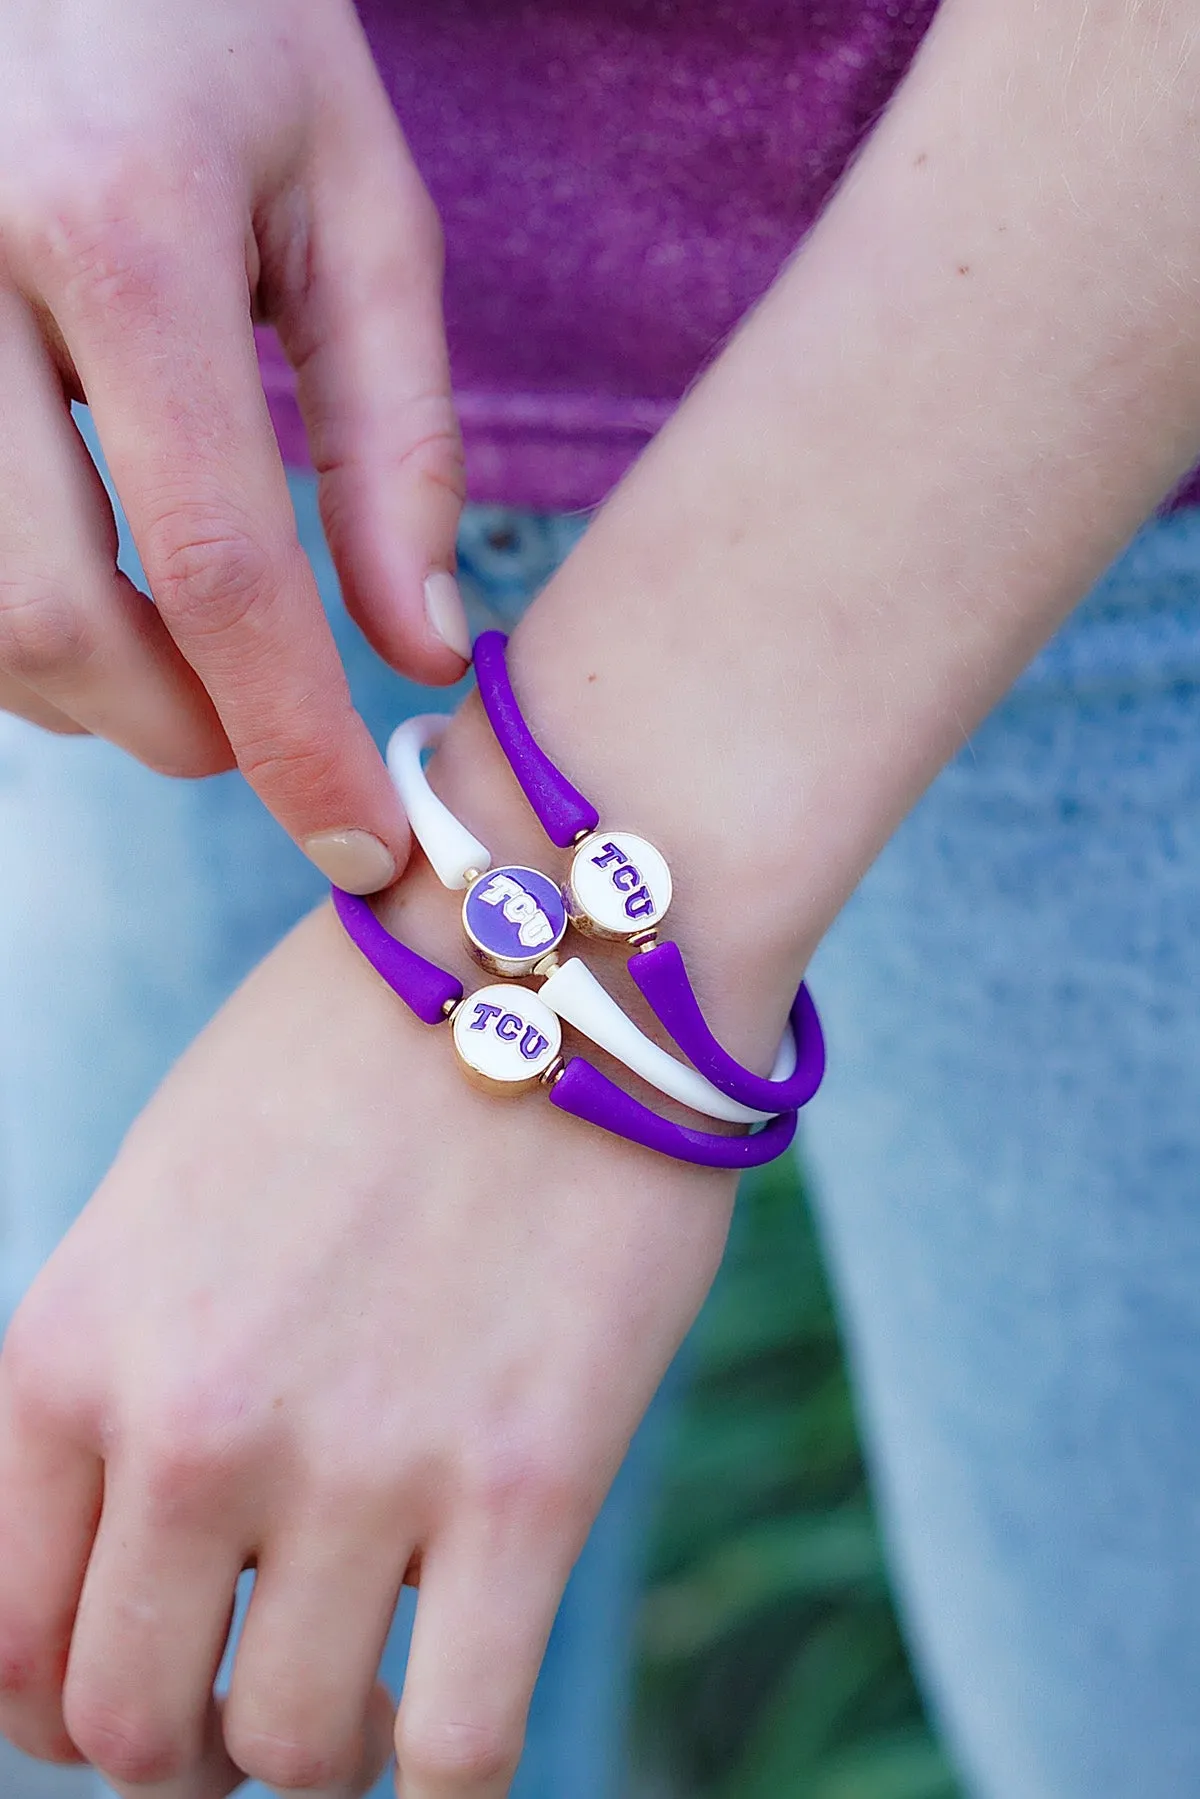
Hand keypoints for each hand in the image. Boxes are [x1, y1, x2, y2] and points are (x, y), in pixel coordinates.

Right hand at [0, 0, 470, 891]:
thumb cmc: (214, 27)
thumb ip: (394, 441)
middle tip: (261, 729)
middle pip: (47, 619)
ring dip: (80, 689)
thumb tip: (415, 652)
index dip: (293, 743)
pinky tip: (76, 577)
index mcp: (118, 226)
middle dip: (179, 730)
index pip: (218, 565)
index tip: (360, 848)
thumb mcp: (350, 201)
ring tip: (176, 644)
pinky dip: (8, 624)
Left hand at [0, 792, 744, 1796]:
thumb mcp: (169, 1183)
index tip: (119, 1699)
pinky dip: (450, 1772)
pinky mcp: (528, 1481)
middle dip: (183, 1747)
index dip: (48, 1707)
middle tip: (250, 1704)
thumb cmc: (360, 1047)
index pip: (0, 1636)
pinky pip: (463, 1745)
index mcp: (77, 1342)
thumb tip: (138, 1536)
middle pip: (133, 1726)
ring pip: (299, 1754)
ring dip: (321, 1753)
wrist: (551, 941)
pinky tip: (462, 1717)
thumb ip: (121, 1361)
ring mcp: (361, 1463)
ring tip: (368, 1692)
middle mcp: (192, 1425)